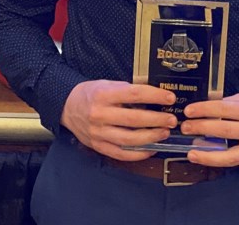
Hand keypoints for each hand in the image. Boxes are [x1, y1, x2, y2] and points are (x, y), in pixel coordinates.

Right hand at [61, 80, 177, 160]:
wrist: (67, 106)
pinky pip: (121, 153)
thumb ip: (128, 91)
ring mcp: (98, 133)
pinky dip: (138, 154)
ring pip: (129, 139)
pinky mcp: (98, 146)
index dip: (155, 96)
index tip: (169, 98)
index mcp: (104, 95)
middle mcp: (100, 114)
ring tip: (164, 133)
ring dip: (151, 137)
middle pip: (134, 119)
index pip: (135, 94)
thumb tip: (155, 96)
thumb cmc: (91, 93)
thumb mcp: (108, 84)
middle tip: (172, 120)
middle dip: (157, 120)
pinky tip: (151, 148)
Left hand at [179, 93, 238, 166]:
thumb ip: (229, 103)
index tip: (189, 110)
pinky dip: (217, 160)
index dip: (204, 110)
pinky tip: (205, 156)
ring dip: (206, 154)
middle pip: (224, 130)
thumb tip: (205, 108)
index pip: (224, 109)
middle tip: (185, 126)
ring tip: (191, 151)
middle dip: (200, 128)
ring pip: (228, 155)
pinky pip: (233, 162)